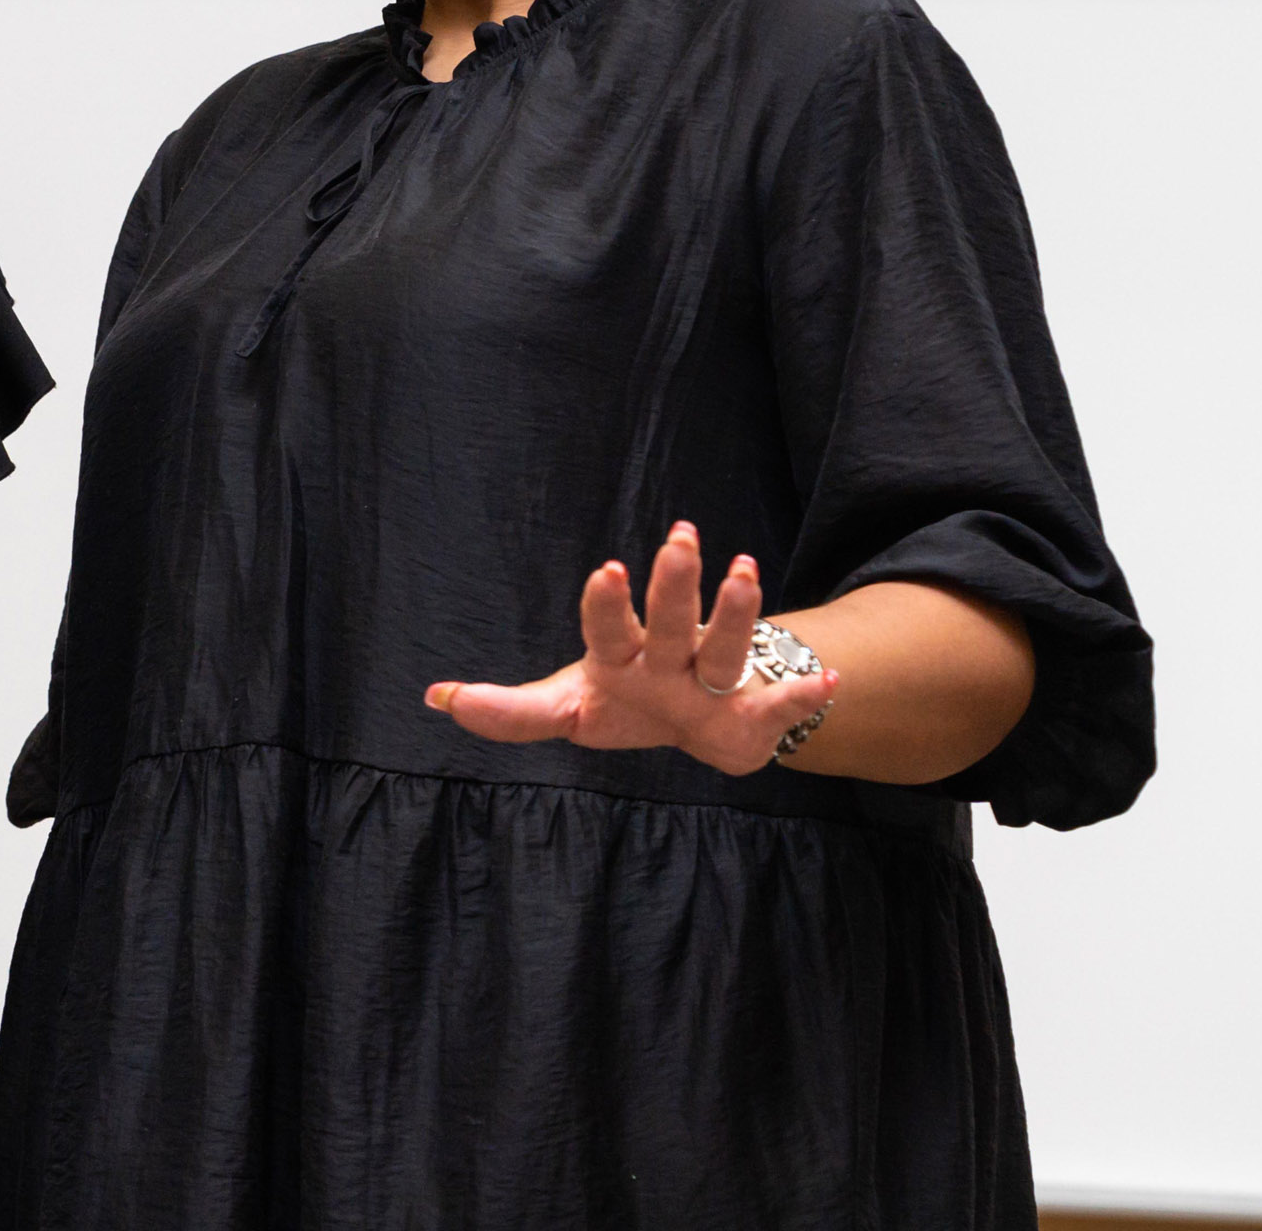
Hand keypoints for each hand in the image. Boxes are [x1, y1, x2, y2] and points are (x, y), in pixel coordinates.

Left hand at [425, 521, 837, 776]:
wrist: (697, 725)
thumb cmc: (624, 701)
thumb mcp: (565, 708)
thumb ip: (508, 711)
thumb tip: (435, 697)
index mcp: (619, 655)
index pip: (606, 624)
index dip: (604, 602)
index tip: (605, 568)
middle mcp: (668, 657)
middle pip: (671, 619)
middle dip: (675, 583)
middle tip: (681, 535)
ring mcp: (711, 680)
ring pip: (724, 646)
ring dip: (737, 610)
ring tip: (746, 571)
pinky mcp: (750, 714)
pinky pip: (780, 704)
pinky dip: (803, 695)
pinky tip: (827, 679)